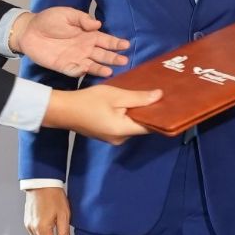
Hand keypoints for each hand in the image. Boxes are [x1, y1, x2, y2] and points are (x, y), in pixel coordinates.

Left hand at [12, 7, 129, 76]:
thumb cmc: (48, 20)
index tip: (126, 45)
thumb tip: (98, 24)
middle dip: (113, 57)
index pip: (105, 40)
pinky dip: (83, 72)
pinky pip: (76, 71)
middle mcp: (84, 48)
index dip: (116, 43)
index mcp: (87, 34)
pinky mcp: (64, 66)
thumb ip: (82, 19)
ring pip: (92, 65)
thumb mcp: (67, 14)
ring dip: (101, 68)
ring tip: (111, 71)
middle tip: (124, 60)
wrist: (28, 31)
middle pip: (102, 54)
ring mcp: (75, 58)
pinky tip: (90, 72)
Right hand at [25, 187, 71, 234]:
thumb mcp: (64, 214)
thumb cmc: (53, 194)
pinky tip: (49, 229)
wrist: (42, 182)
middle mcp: (32, 228)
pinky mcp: (27, 222)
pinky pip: (34, 234)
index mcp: (42, 228)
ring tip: (56, 233)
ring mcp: (28, 225)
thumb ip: (64, 233)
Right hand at [43, 85, 160, 144]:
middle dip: (149, 111)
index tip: (172, 104)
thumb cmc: (89, 101)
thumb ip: (138, 98)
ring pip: (132, 124)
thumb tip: (160, 96)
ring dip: (138, 112)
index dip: (161, 116)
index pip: (150, 126)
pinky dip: (128, 114)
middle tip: (161, 95)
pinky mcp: (107, 134)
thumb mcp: (115, 95)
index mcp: (124, 131)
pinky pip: (123, 124)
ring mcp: (113, 138)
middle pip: (141, 125)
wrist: (63, 110)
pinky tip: (130, 102)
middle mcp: (121, 139)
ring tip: (147, 95)